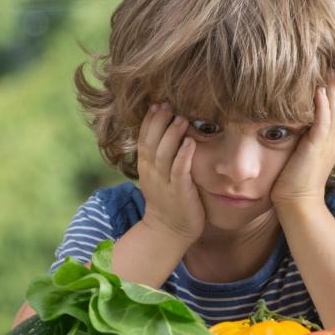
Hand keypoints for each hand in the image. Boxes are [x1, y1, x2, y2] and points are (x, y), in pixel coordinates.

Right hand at [137, 101, 205, 243]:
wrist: (169, 231)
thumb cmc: (169, 201)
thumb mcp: (159, 176)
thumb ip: (162, 156)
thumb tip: (170, 132)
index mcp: (146, 168)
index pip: (144, 139)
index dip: (149, 121)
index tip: (156, 103)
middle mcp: (152, 173)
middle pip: (151, 142)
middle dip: (158, 122)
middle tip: (167, 104)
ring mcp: (165, 183)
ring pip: (164, 154)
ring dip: (172, 135)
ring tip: (181, 118)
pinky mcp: (180, 193)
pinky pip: (180, 171)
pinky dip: (184, 156)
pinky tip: (190, 142)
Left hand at [270, 70, 334, 209]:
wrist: (297, 204)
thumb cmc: (290, 183)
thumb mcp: (295, 155)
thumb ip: (294, 138)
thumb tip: (279, 124)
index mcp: (327, 140)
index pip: (330, 107)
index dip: (327, 88)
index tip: (321, 69)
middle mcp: (331, 138)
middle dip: (332, 81)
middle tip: (328, 58)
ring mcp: (328, 141)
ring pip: (332, 106)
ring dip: (329, 86)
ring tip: (326, 65)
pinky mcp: (319, 146)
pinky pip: (324, 119)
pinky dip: (323, 103)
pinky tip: (319, 88)